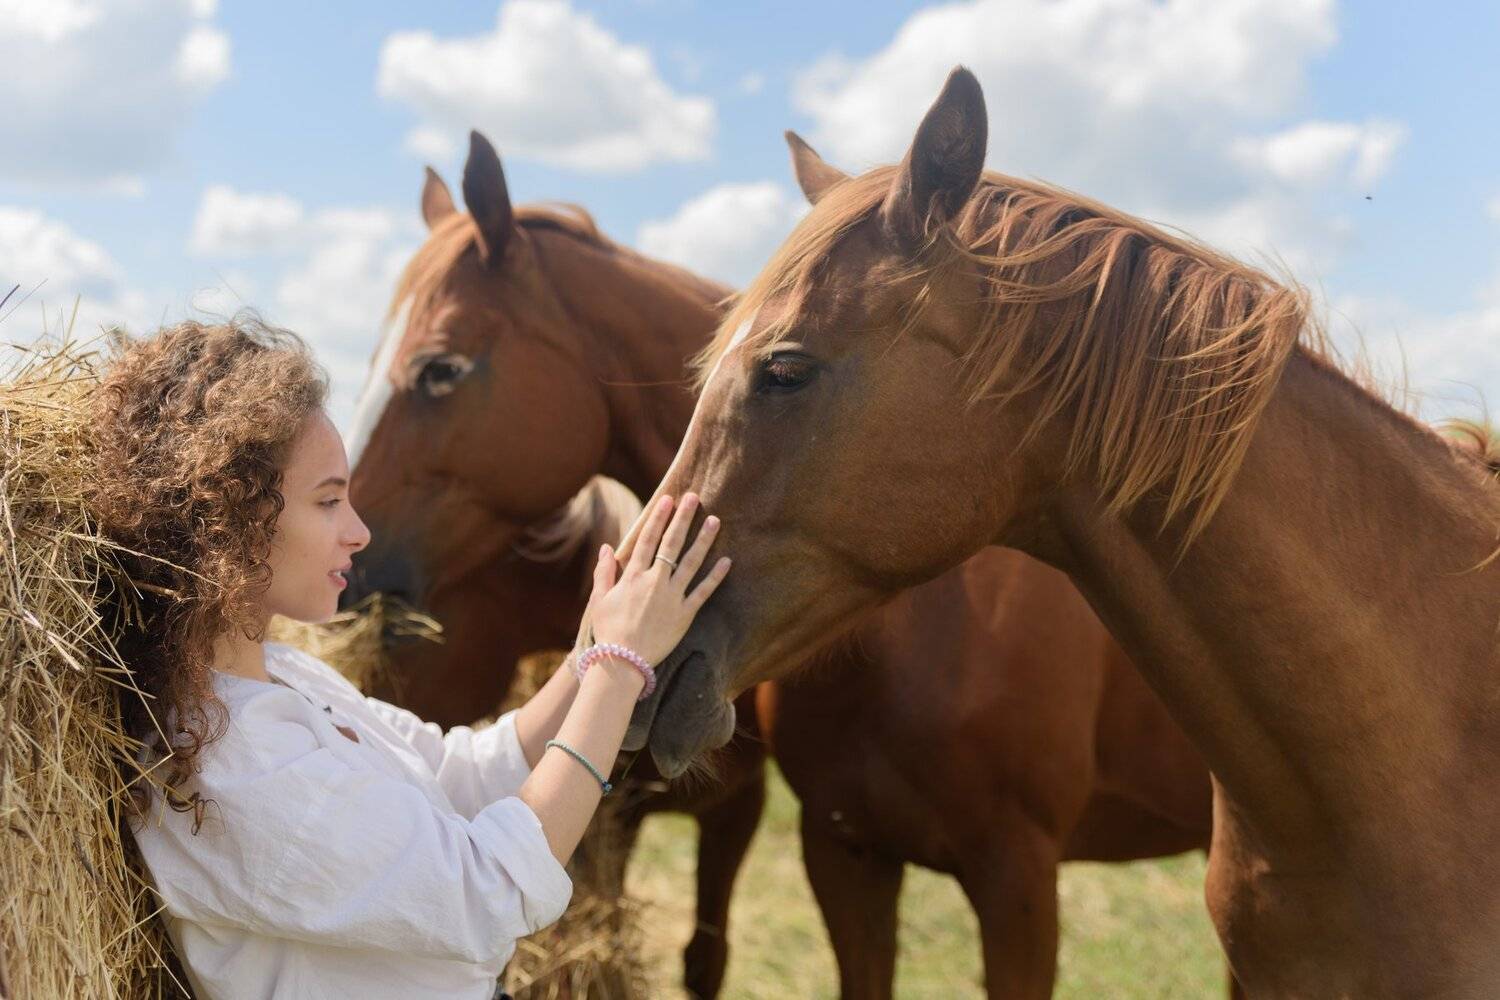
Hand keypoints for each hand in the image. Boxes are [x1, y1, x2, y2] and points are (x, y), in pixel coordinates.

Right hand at [584, 493, 731, 667]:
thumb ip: (604, 572)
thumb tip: (606, 547)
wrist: (623, 663)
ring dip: (703, 540)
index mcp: (633, 576)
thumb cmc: (608, 632)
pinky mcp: (685, 615)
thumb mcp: (600, 600)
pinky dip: (716, 576)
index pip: (648, 539)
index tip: (667, 499)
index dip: (658, 517)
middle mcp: (654, 582)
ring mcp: (672, 598)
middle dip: (682, 518)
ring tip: (715, 520)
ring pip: (691, 562)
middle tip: (693, 497)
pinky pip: (703, 592)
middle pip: (671, 544)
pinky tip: (727, 560)